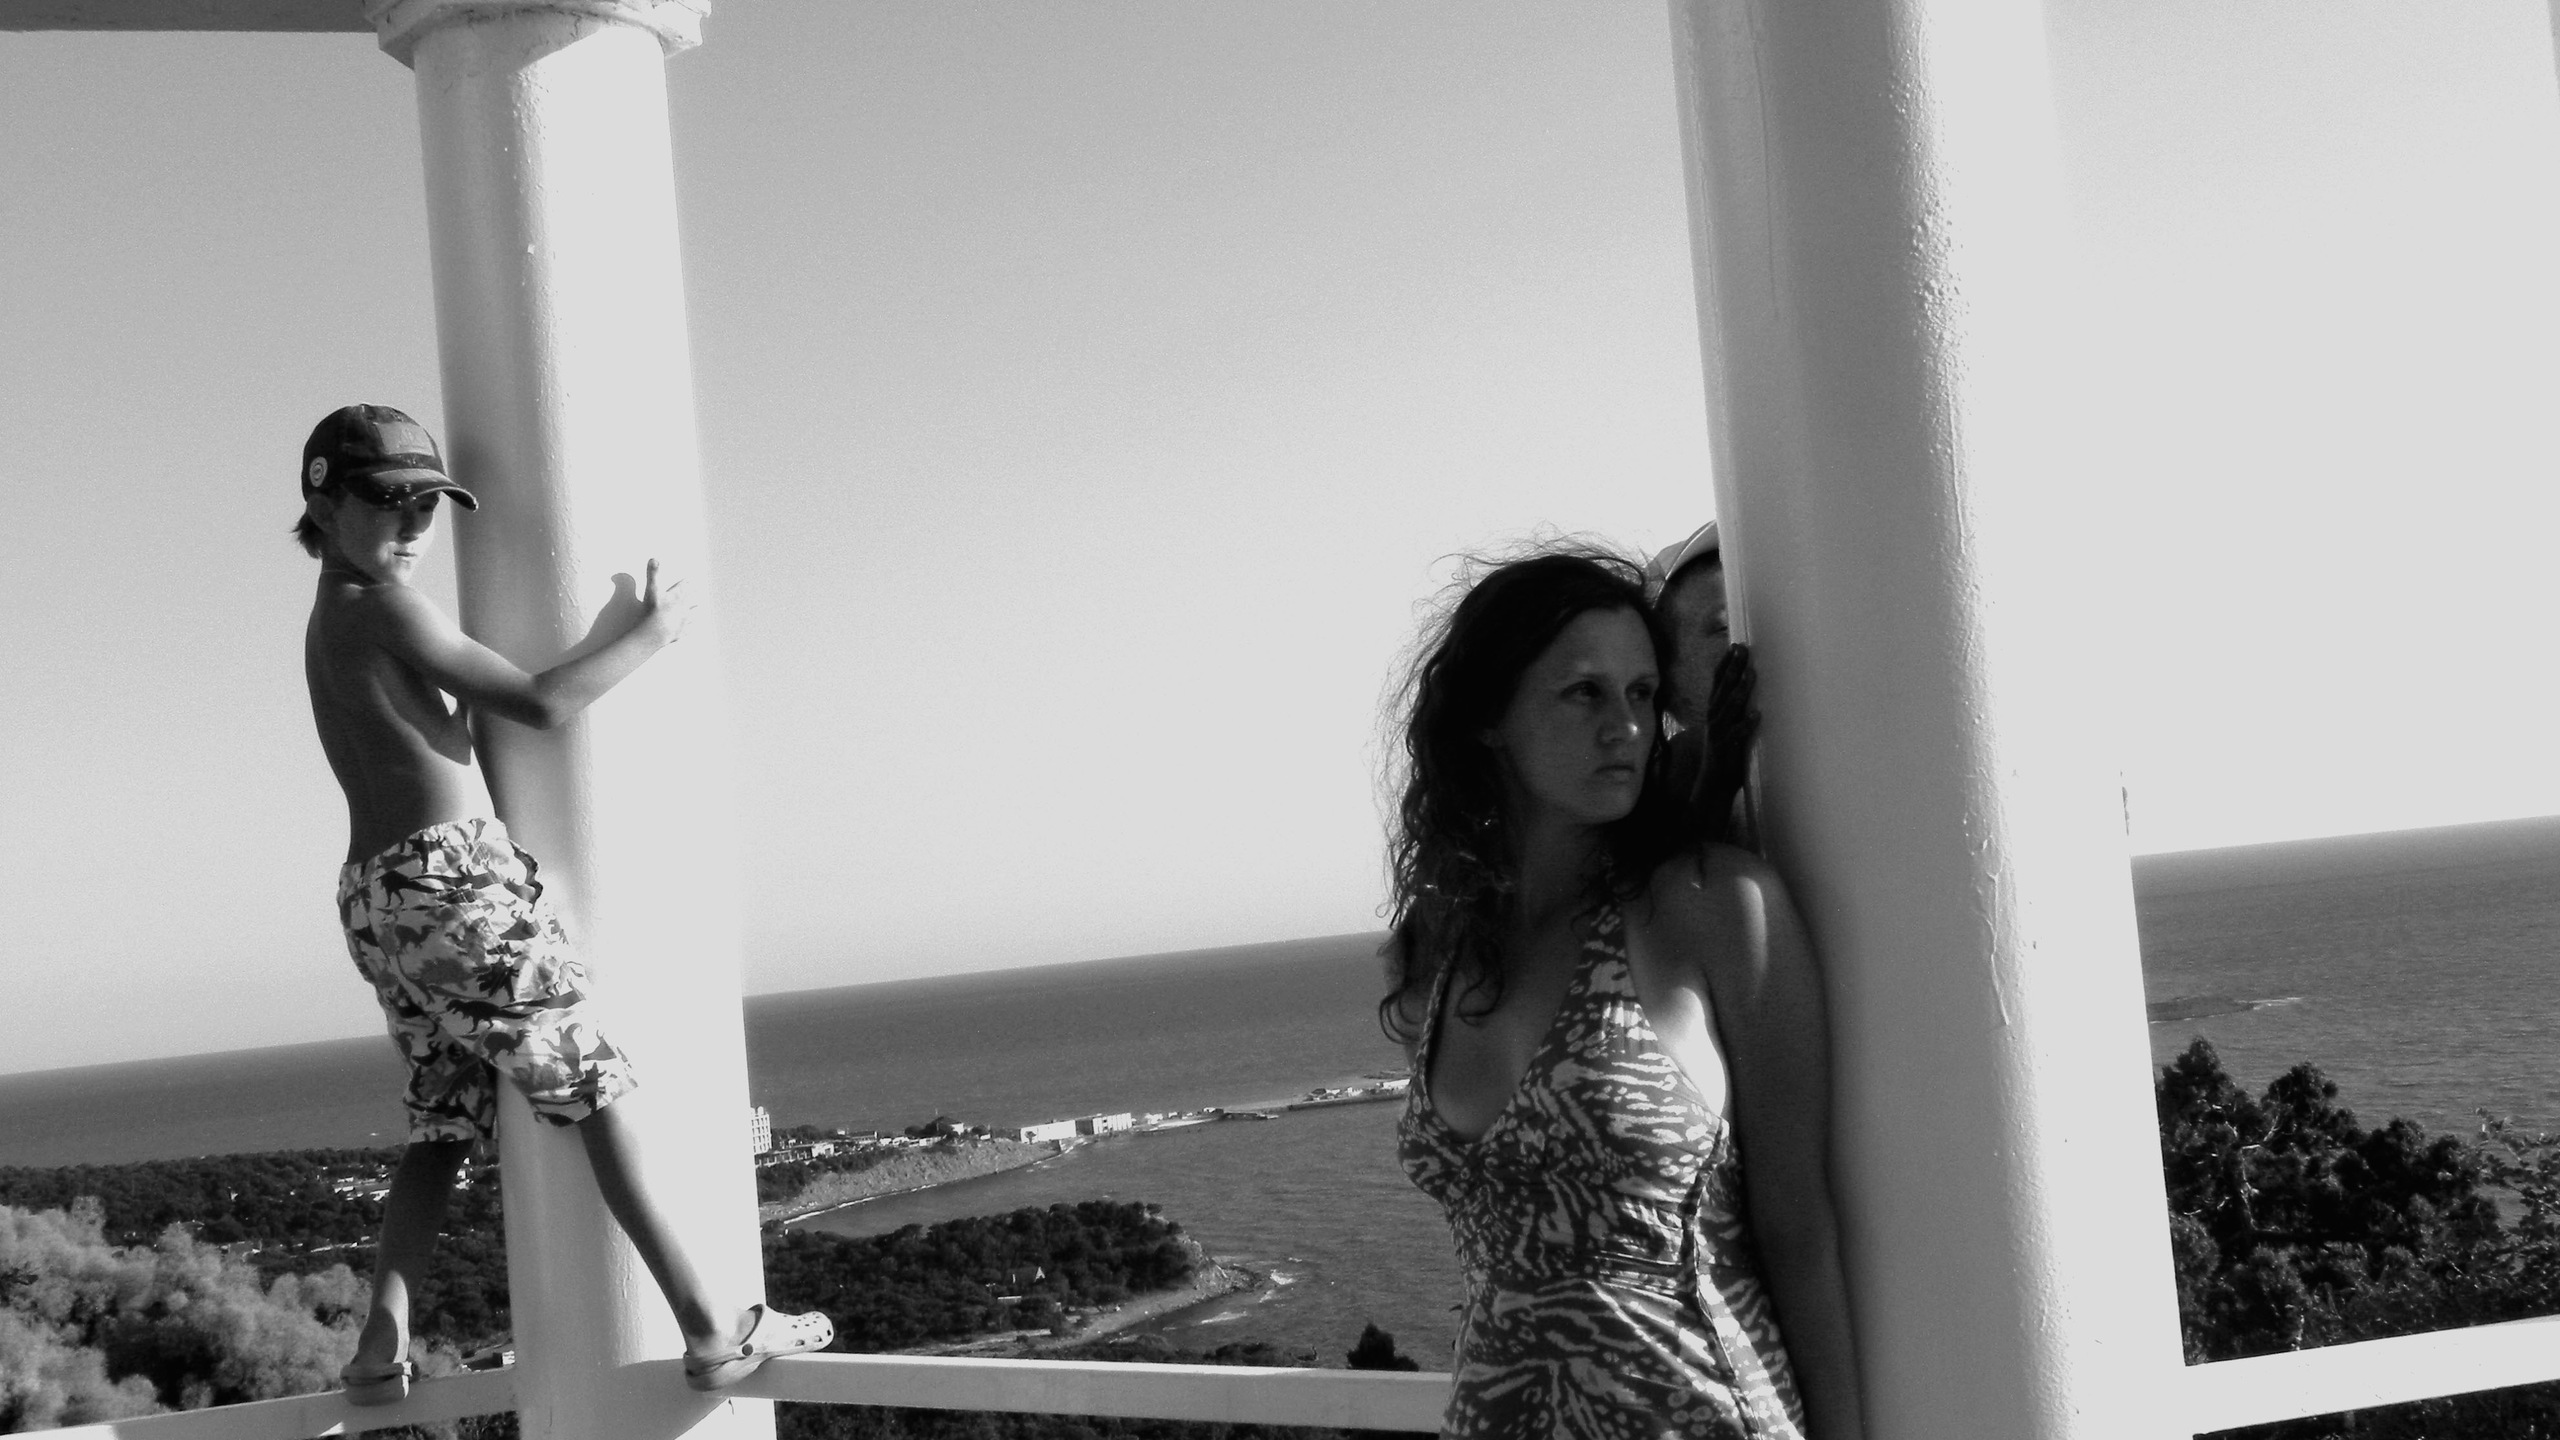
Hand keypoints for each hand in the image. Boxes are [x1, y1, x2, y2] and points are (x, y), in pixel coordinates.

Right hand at [637, 558, 696, 645]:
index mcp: (677, 596)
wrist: (656, 633)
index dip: (686, 583)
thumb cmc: (653, 610)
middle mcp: (683, 607)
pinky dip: (690, 627)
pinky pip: (688, 629)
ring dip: (694, 610)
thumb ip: (654, 574)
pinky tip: (691, 628)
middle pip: (690, 599)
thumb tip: (654, 559)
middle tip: (696, 591)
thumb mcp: (652, 589)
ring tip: (698, 607)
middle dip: (692, 595)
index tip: (689, 580)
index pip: (684, 586)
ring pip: (692, 613)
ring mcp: (683, 620)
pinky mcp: (681, 632)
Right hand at [1700, 644, 1757, 841]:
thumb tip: (1751, 695)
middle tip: (1742, 651)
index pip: (1717, 684)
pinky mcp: (1727, 750)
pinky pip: (1737, 735)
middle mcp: (1714, 721)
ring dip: (1740, 691)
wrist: (1713, 787)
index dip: (1725, 665)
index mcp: (1714, 714)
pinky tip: (1756, 714)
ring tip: (1751, 675)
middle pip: (1722, 690)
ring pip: (1729, 709)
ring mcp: (1719, 735)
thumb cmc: (1725, 757)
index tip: (1735, 647)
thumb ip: (1734, 713)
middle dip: (1733, 669)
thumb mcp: (1727, 730)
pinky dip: (1745, 725)